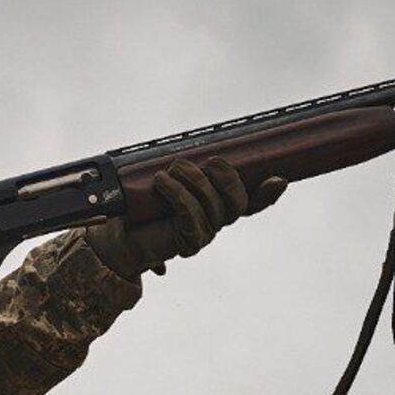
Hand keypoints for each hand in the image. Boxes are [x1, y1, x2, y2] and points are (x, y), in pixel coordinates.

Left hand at [85, 158, 285, 278]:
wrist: (116, 238)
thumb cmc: (140, 208)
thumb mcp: (164, 181)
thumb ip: (183, 170)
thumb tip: (200, 152)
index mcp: (215, 208)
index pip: (250, 204)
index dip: (267, 194)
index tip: (278, 179)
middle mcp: (213, 224)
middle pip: (237, 204)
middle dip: (226, 178)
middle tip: (207, 162)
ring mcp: (202, 236)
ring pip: (215, 206)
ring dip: (193, 181)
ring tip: (172, 170)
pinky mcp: (186, 243)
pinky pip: (191, 215)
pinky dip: (177, 194)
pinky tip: (162, 182)